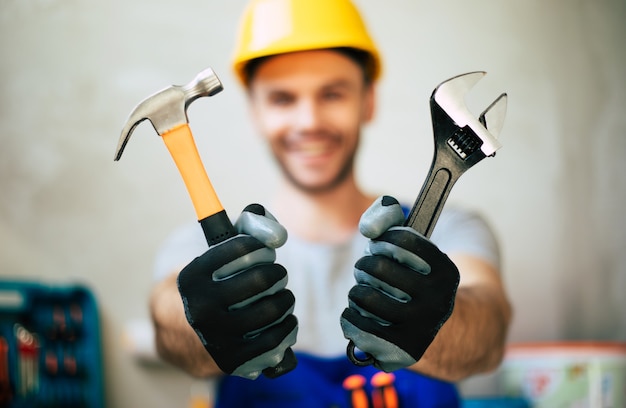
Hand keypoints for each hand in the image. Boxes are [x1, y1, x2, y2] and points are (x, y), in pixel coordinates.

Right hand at [177, 204, 296, 378]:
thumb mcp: (214, 260)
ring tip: (282, 297)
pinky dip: (288, 326)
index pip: (240, 247)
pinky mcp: (232, 359)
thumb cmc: (210, 289)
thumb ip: (243, 232)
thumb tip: (276, 231)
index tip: (263, 252)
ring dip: (285, 299)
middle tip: (277, 275)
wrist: (181, 337)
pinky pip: (274, 339)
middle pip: (260, 279)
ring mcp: (216, 336)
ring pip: (271, 309)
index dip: (260, 247)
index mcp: (193, 277)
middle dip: (277, 273)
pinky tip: (285, 319)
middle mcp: (201, 307)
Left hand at [341, 196, 459, 371]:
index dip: (383, 241)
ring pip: (361, 295)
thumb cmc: (415, 283)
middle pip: (375, 267)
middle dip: (365, 266)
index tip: (383, 248)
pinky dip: (349, 315)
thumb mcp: (414, 250)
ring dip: (356, 292)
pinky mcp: (399, 350)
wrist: (446, 336)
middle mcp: (437, 300)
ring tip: (366, 294)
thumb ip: (389, 222)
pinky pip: (354, 323)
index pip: (400, 239)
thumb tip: (369, 226)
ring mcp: (420, 328)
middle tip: (370, 273)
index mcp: (445, 271)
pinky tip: (360, 315)